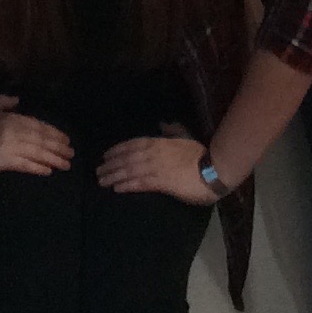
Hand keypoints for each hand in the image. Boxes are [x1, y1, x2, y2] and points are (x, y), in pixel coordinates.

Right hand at [0, 95, 73, 176]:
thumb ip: (2, 102)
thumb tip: (17, 99)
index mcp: (12, 118)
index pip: (38, 125)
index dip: (54, 132)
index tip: (66, 139)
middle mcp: (15, 131)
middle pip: (42, 139)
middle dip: (59, 146)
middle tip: (72, 153)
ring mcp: (11, 146)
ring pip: (38, 152)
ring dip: (54, 158)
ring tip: (66, 164)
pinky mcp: (4, 160)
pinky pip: (25, 164)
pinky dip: (38, 167)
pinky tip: (49, 171)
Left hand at [96, 125, 215, 201]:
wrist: (213, 169)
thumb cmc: (201, 155)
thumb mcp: (185, 137)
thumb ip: (172, 131)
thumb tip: (163, 124)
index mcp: (159, 142)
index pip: (132, 144)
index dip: (117, 150)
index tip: (105, 156)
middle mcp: (153, 153)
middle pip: (126, 158)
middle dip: (110, 164)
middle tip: (97, 171)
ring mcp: (156, 168)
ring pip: (129, 170)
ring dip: (113, 175)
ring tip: (101, 181)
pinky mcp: (161, 182)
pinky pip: (139, 183)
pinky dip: (126, 185)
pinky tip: (116, 188)